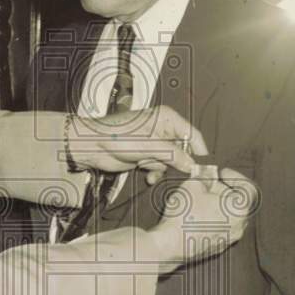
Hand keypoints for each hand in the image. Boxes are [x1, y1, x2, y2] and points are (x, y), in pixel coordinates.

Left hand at [67, 106, 207, 179]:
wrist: (91, 147)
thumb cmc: (115, 136)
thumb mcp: (149, 146)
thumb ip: (173, 155)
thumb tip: (192, 165)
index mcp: (166, 118)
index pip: (192, 134)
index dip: (199, 151)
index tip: (203, 168)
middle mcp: (162, 129)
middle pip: (183, 150)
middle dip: (177, 163)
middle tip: (174, 173)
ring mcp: (154, 143)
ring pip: (171, 161)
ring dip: (162, 169)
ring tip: (150, 170)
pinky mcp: (146, 155)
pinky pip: (159, 167)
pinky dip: (155, 172)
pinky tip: (147, 176)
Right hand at [146, 167, 257, 271]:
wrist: (171, 245)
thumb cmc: (185, 216)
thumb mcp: (193, 185)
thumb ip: (204, 177)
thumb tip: (206, 176)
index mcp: (239, 209)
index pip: (248, 187)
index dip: (235, 176)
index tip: (222, 173)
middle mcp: (239, 226)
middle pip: (238, 203)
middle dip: (224, 190)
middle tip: (208, 184)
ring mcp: (228, 238)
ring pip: (229, 216)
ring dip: (217, 205)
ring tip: (199, 199)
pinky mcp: (216, 247)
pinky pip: (220, 228)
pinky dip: (212, 219)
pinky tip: (195, 214)